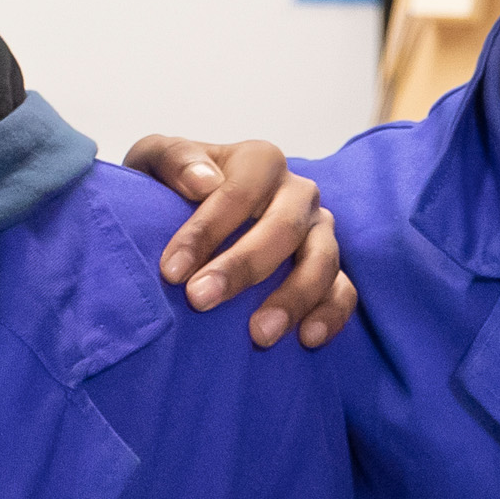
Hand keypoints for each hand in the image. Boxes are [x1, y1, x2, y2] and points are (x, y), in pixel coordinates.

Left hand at [122, 132, 357, 347]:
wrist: (185, 217)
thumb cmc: (172, 189)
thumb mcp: (155, 159)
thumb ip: (173, 159)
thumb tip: (203, 182)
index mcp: (260, 162)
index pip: (240, 191)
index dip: (205, 231)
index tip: (171, 271)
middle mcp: (298, 193)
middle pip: (283, 227)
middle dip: (243, 266)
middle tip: (200, 300)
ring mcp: (320, 231)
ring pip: (322, 260)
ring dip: (293, 298)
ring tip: (259, 334)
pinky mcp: (331, 270)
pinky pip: (345, 292)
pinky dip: (331, 315)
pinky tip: (306, 339)